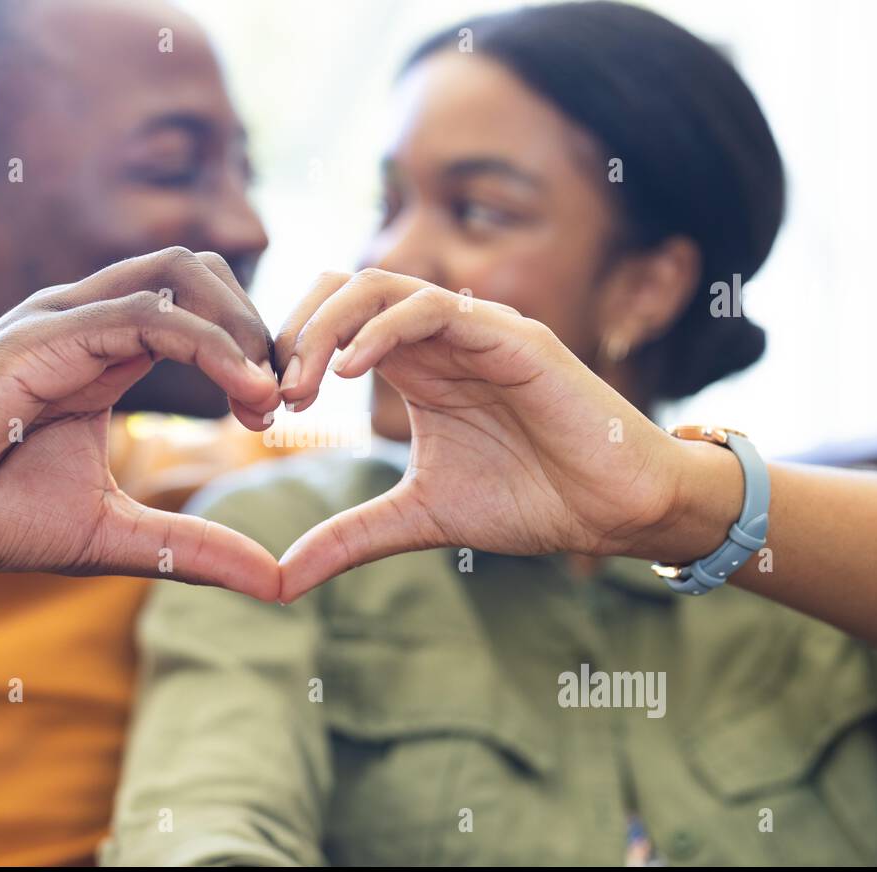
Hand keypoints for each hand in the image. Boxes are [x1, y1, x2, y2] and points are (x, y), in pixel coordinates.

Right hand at [0, 248, 283, 599]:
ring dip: (243, 326)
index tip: (278, 418)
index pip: (203, 313)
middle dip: (261, 328)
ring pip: (181, 273)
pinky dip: (209, 344)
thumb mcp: (113, 535)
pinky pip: (145, 314)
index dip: (254, 353)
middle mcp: (90, 323)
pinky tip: (243, 393)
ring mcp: (66, 321)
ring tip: (266, 396)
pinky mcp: (44, 336)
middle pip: (203, 273)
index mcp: (106, 356)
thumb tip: (279, 583)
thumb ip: (194, 549)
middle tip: (284, 402)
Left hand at [273, 269, 719, 601]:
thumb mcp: (419, 518)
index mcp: (414, 366)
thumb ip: (351, 536)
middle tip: (270, 397)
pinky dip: (381, 330)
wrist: (614, 510)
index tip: (261, 414)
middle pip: (342, 289)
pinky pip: (433, 307)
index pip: (331, 323)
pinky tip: (348, 375)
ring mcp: (474, 330)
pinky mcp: (511, 337)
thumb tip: (282, 580)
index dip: (286, 356)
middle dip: (293, 333)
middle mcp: (438, 338)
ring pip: (379, 285)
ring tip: (300, 388)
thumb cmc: (531, 500)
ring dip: (326, 329)